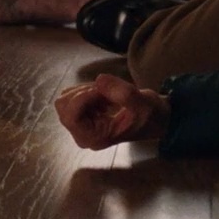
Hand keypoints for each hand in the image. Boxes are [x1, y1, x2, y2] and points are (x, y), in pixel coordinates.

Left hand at [56, 74, 171, 149]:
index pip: (71, 117)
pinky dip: (86, 90)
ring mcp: (81, 126)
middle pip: (63, 108)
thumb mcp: (143, 104)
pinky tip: (104, 96)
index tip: (102, 90)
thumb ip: (123, 94)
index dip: (82, 98)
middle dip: (83, 93)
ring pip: (66, 100)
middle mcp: (83, 135)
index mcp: (95, 138)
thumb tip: (99, 80)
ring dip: (85, 90)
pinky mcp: (83, 116)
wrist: (155, 119)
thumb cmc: (151, 116)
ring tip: (107, 94)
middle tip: (106, 91)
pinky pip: (73, 96)